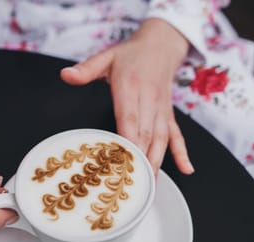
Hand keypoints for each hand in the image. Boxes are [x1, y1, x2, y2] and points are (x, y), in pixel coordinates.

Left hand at [61, 18, 193, 174]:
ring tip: (150, 186)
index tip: (122, 161)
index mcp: (130, 87)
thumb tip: (66, 75)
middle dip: (140, 160)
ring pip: (161, 139)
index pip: (128, 118)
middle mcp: (149, 100)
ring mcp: (161, 109)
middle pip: (145, 134)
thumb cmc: (131, 54)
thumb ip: (86, 68)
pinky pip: (177, 135)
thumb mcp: (106, 56)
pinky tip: (186, 169)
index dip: (127, 141)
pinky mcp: (169, 114)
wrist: (161, 44)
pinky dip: (182, 153)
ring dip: (157, 163)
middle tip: (132, 185)